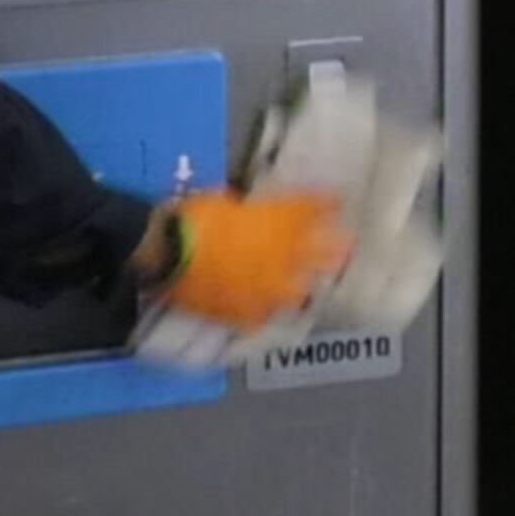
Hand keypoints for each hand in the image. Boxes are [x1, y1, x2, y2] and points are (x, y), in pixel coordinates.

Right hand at [138, 190, 351, 331]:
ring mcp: (268, 288)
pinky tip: (267, 309)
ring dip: (305, 283)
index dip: (329, 203)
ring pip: (299, 289)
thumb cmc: (195, 217)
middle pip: (321, 253)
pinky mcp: (247, 313)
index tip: (340, 200)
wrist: (167, 253)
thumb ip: (251, 212)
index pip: (313, 208)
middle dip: (336, 249)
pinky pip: (264, 315)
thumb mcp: (227, 202)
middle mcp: (283, 256)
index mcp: (277, 222)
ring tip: (309, 282)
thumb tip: (256, 215)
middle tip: (347, 246)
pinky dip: (265, 310)